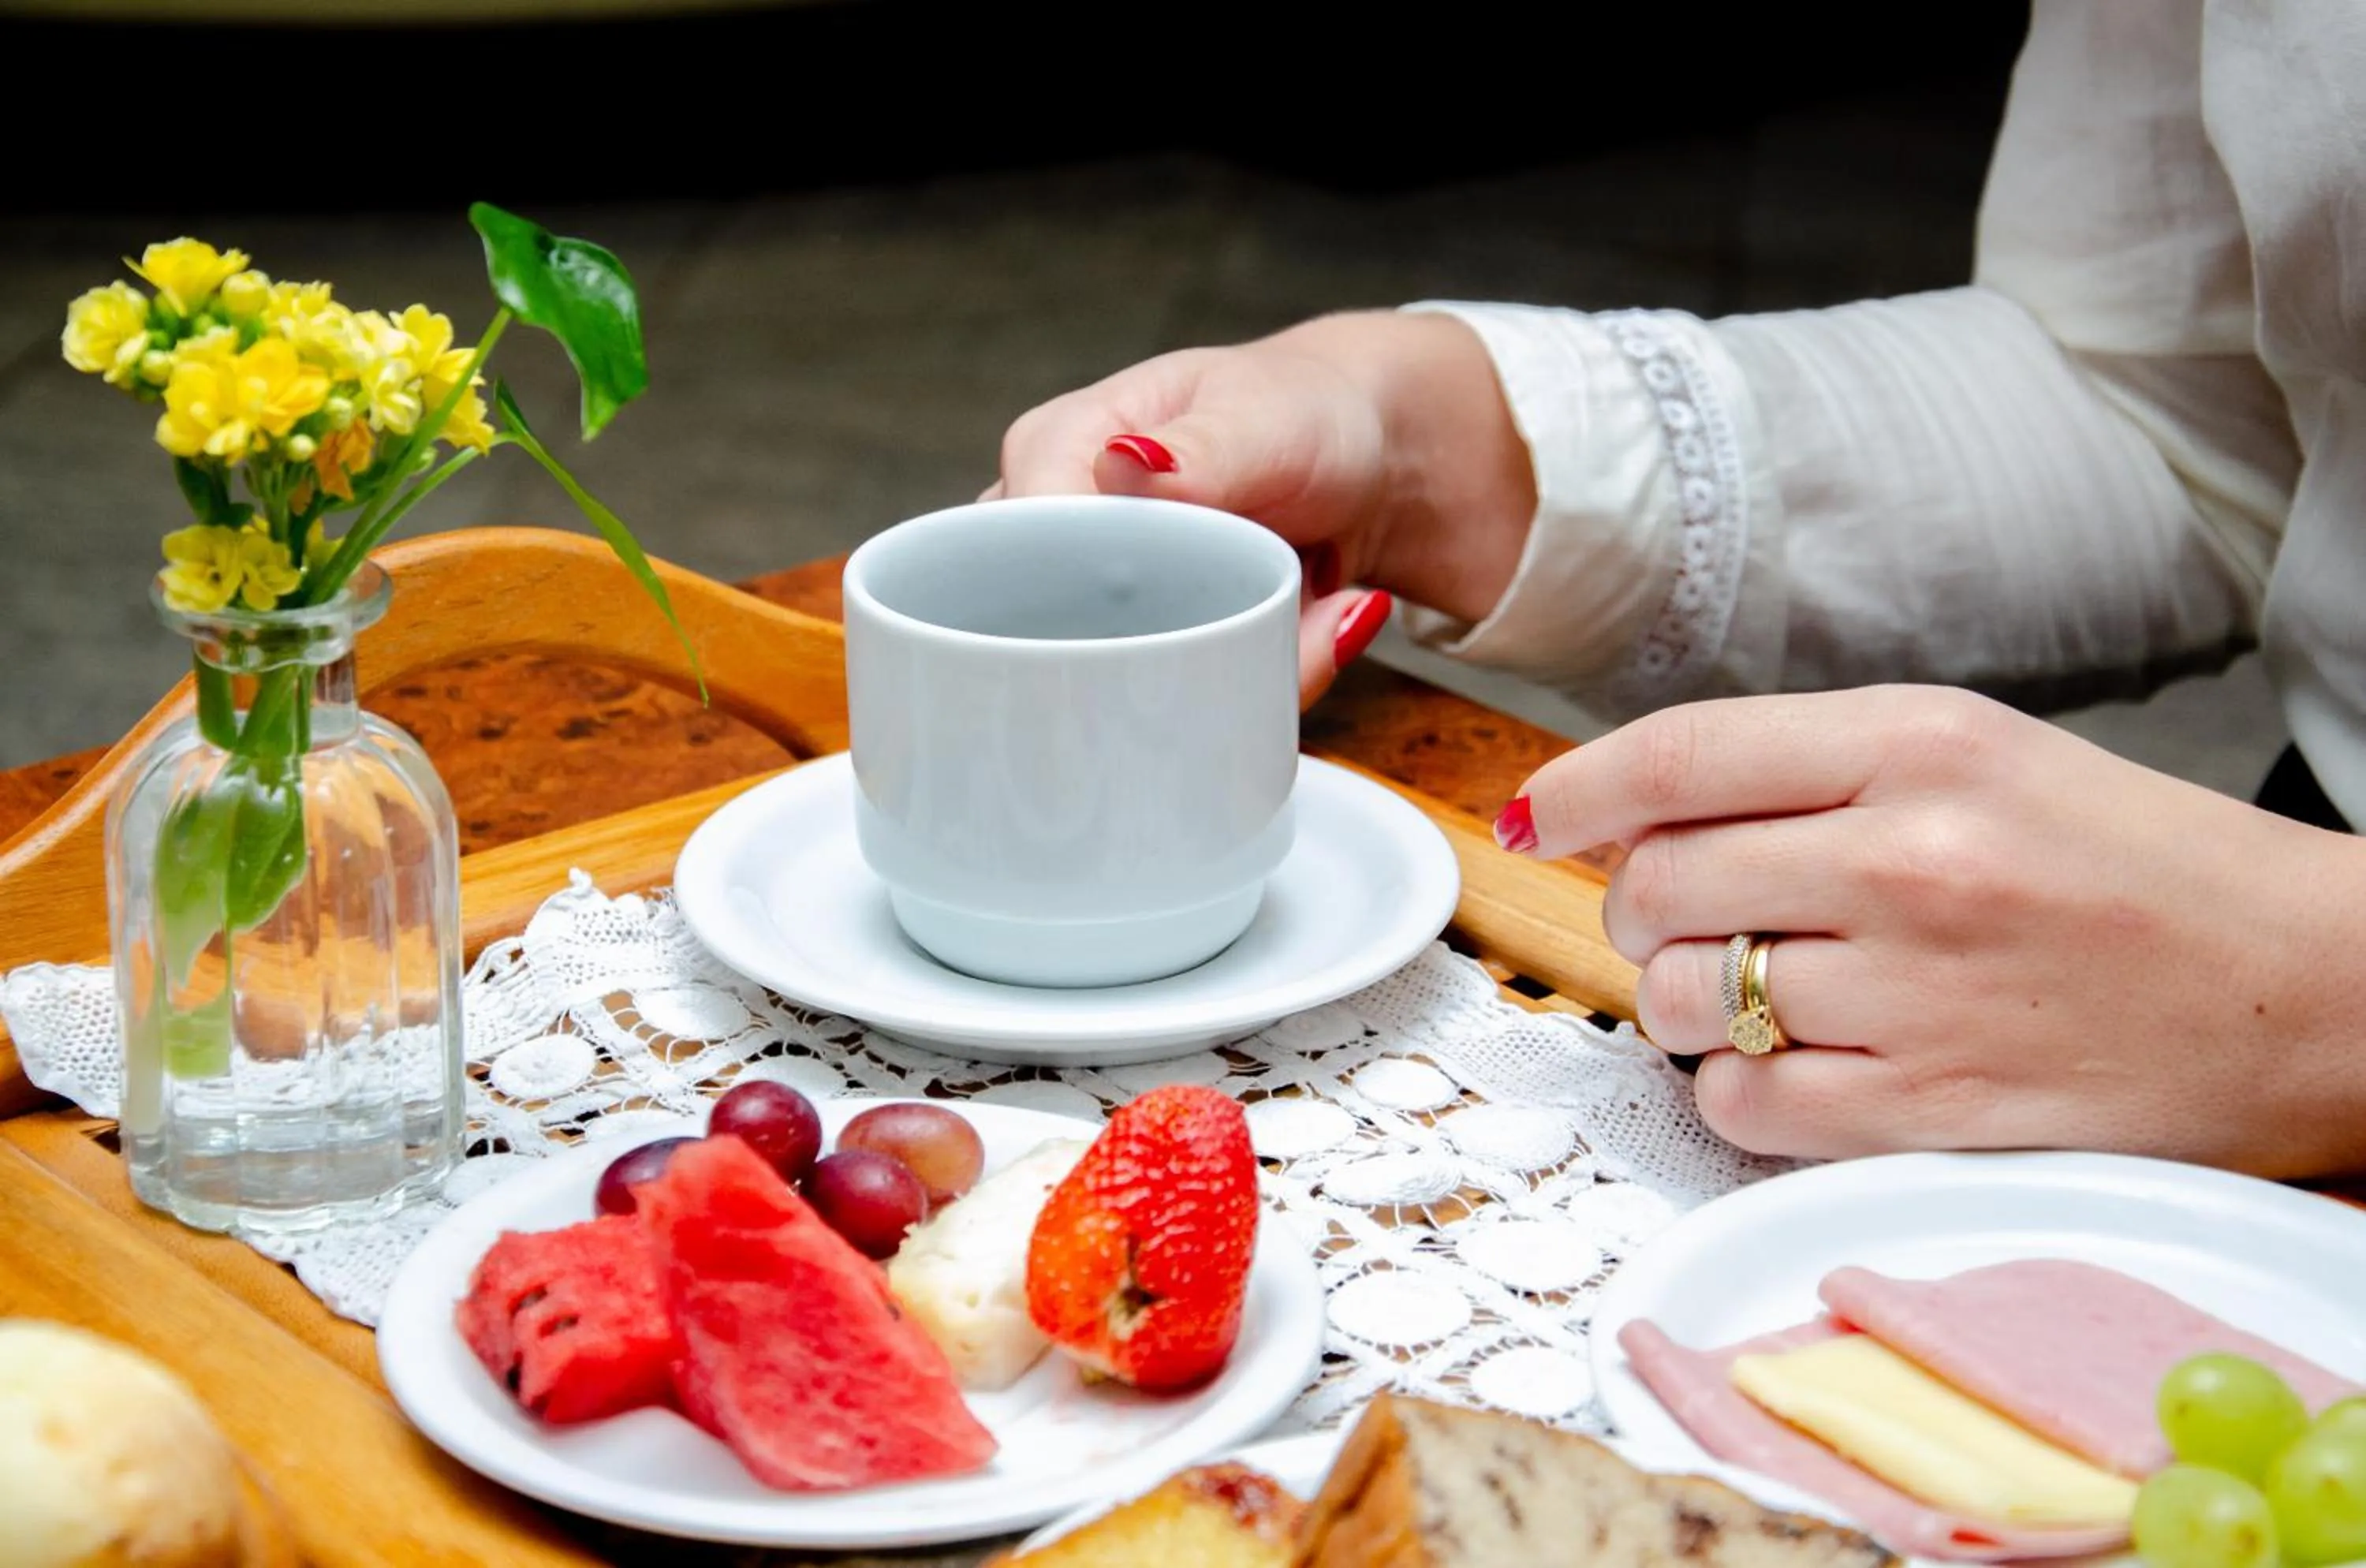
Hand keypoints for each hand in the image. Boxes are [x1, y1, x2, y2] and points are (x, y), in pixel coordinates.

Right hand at [992, 311, 1534, 705]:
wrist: (1366, 459)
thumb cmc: (1297, 412)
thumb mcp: (1262, 417)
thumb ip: (1201, 448)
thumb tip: (1122, 465)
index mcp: (1053, 450)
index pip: (1015, 548)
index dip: (1084, 592)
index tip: (1188, 596)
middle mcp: (1052, 529)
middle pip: (1055, 633)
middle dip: (1174, 648)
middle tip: (1290, 607)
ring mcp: (1096, 598)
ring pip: (1121, 680)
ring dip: (1230, 668)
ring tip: (1317, 610)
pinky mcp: (1150, 647)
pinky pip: (1176, 698)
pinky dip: (1251, 679)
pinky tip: (1313, 626)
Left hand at [1496, 685, 2365, 1177]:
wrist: (2313, 989)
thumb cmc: (2140, 867)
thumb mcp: (1981, 760)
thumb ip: (1810, 774)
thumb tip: (1632, 812)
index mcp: (1924, 745)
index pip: (1680, 756)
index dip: (1578, 790)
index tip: (1543, 816)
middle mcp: (1912, 860)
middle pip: (1658, 884)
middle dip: (1640, 907)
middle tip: (1690, 917)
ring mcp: (1919, 994)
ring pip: (1679, 999)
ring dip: (1684, 1003)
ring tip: (1762, 992)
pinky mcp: (1933, 1114)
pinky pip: (1740, 1105)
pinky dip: (1736, 1091)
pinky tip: (1801, 1065)